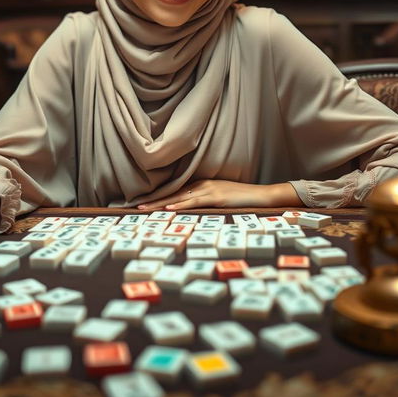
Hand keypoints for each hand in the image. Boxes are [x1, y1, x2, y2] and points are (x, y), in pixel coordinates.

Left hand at [137, 180, 302, 210]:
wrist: (262, 195)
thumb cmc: (242, 199)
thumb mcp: (220, 200)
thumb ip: (204, 202)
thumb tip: (188, 212)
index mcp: (200, 185)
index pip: (174, 192)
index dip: (157, 198)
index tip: (142, 203)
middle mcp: (201, 184)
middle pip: (172, 193)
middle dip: (153, 200)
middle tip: (135, 206)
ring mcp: (208, 189)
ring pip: (179, 197)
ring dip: (160, 203)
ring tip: (144, 209)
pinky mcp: (217, 196)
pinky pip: (195, 201)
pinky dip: (181, 205)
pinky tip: (169, 208)